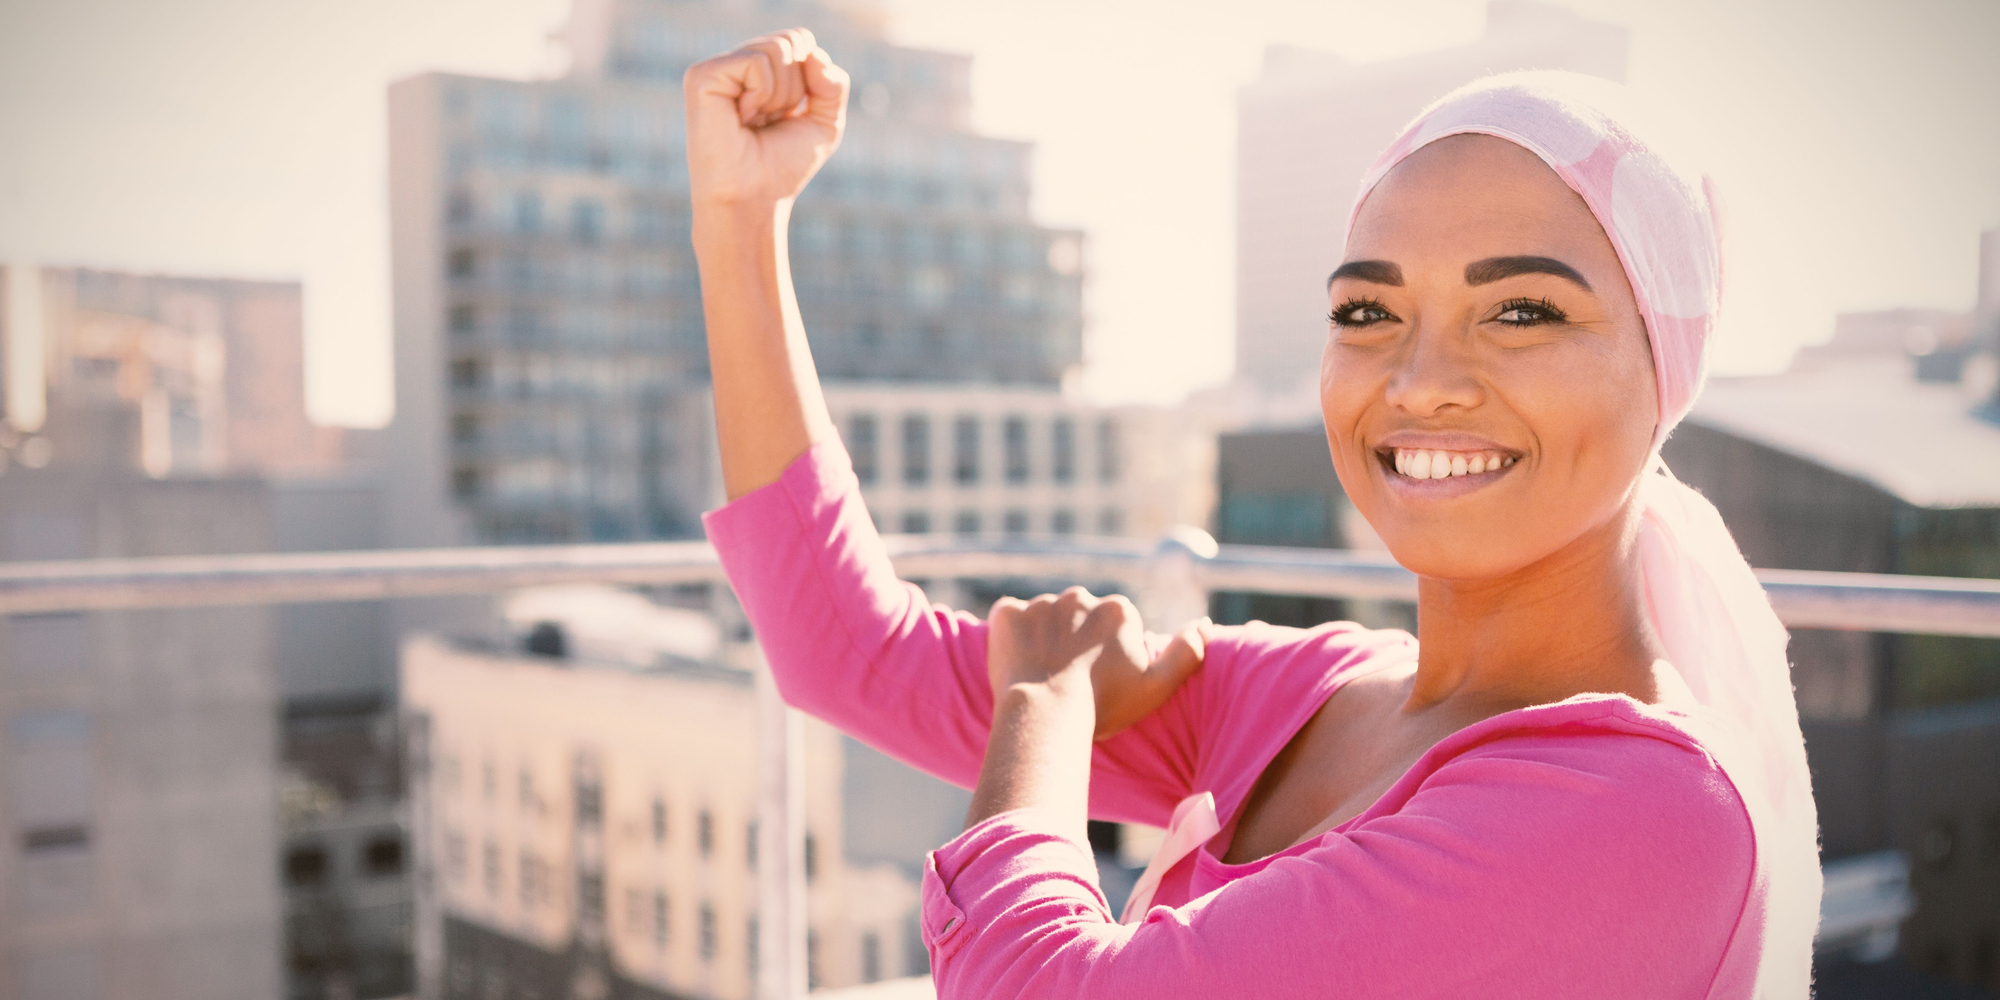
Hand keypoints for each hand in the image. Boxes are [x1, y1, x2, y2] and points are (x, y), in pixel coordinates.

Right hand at [683, 28, 848, 208]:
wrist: (755, 199)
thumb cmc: (782, 168)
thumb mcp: (824, 123)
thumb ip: (832, 84)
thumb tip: (812, 53)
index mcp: (757, 72)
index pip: (801, 41)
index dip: (811, 79)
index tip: (788, 116)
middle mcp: (735, 66)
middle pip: (792, 42)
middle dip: (797, 88)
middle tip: (770, 121)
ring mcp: (717, 69)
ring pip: (777, 49)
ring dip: (780, 95)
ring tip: (754, 121)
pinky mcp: (702, 76)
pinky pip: (756, 63)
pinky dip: (762, 95)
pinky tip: (741, 118)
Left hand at [987, 587, 1209, 740]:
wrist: (1045, 714)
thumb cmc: (1103, 705)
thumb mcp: (1157, 685)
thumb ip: (1186, 652)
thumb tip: (1203, 624)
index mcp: (1118, 610)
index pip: (1114, 627)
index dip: (1106, 655)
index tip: (1099, 680)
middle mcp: (1080, 596)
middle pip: (1078, 617)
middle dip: (1074, 640)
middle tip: (1067, 679)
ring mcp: (1040, 602)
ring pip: (1043, 618)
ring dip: (1042, 638)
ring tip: (1040, 676)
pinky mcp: (1007, 613)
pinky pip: (1008, 618)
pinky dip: (1009, 636)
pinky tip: (1015, 662)